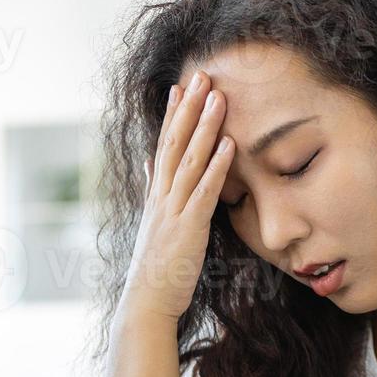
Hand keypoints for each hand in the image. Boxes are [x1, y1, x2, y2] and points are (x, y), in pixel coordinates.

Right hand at [120, 70, 235, 323]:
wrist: (146, 302)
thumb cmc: (154, 267)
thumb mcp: (153, 222)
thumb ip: (153, 188)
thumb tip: (150, 161)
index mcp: (156, 195)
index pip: (164, 145)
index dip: (174, 114)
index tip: (183, 85)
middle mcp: (162, 196)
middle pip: (175, 142)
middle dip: (189, 107)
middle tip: (203, 75)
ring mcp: (173, 210)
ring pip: (189, 160)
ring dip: (205, 126)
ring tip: (219, 97)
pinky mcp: (188, 228)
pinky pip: (205, 191)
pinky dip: (217, 166)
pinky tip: (229, 144)